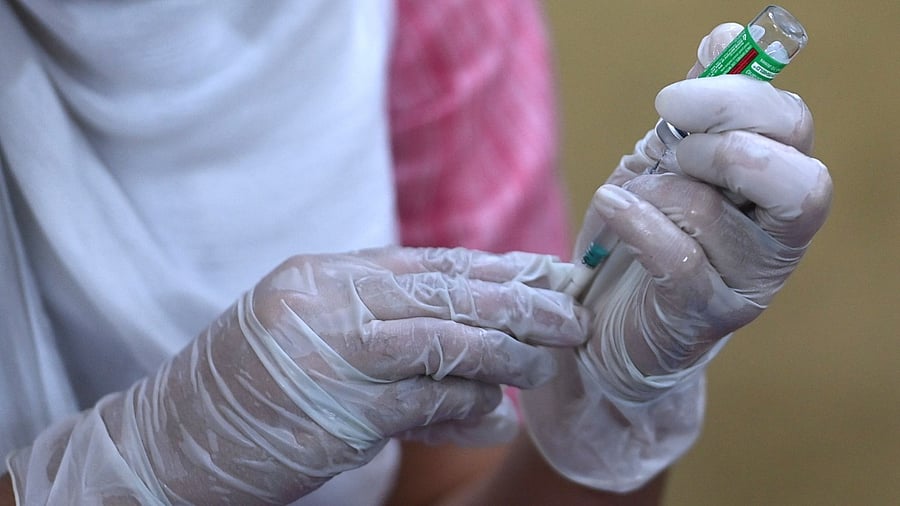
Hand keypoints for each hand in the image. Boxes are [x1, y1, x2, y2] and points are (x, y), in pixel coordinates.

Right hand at [8, 247, 588, 503]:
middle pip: (447, 291)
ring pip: (444, 342)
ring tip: (551, 362)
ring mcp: (329, 357)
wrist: (173, 438)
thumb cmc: (251, 383)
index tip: (552, 273)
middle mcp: (328, 303)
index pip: (431, 263)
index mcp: (325, 275)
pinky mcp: (334, 415)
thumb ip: (382, 319)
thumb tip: (468, 327)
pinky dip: (467, 409)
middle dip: (521, 302)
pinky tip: (498, 416)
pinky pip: (421, 406)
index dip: (500, 267)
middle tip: (573, 315)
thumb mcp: (310, 329)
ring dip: (505, 354)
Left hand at [522, 23, 831, 491]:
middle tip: (668, 147)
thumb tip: (725, 36)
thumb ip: (699, 108)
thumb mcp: (667, 163)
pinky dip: (635, 221)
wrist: (607, 327)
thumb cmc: (643, 237)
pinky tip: (611, 214)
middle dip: (717, 146)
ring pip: (714, 211)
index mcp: (775, 184)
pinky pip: (677, 254)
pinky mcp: (705, 315)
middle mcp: (778, 237)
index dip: (735, 97)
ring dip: (656, 190)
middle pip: (792, 177)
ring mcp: (748, 282)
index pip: (792, 125)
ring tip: (629, 198)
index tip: (670, 96)